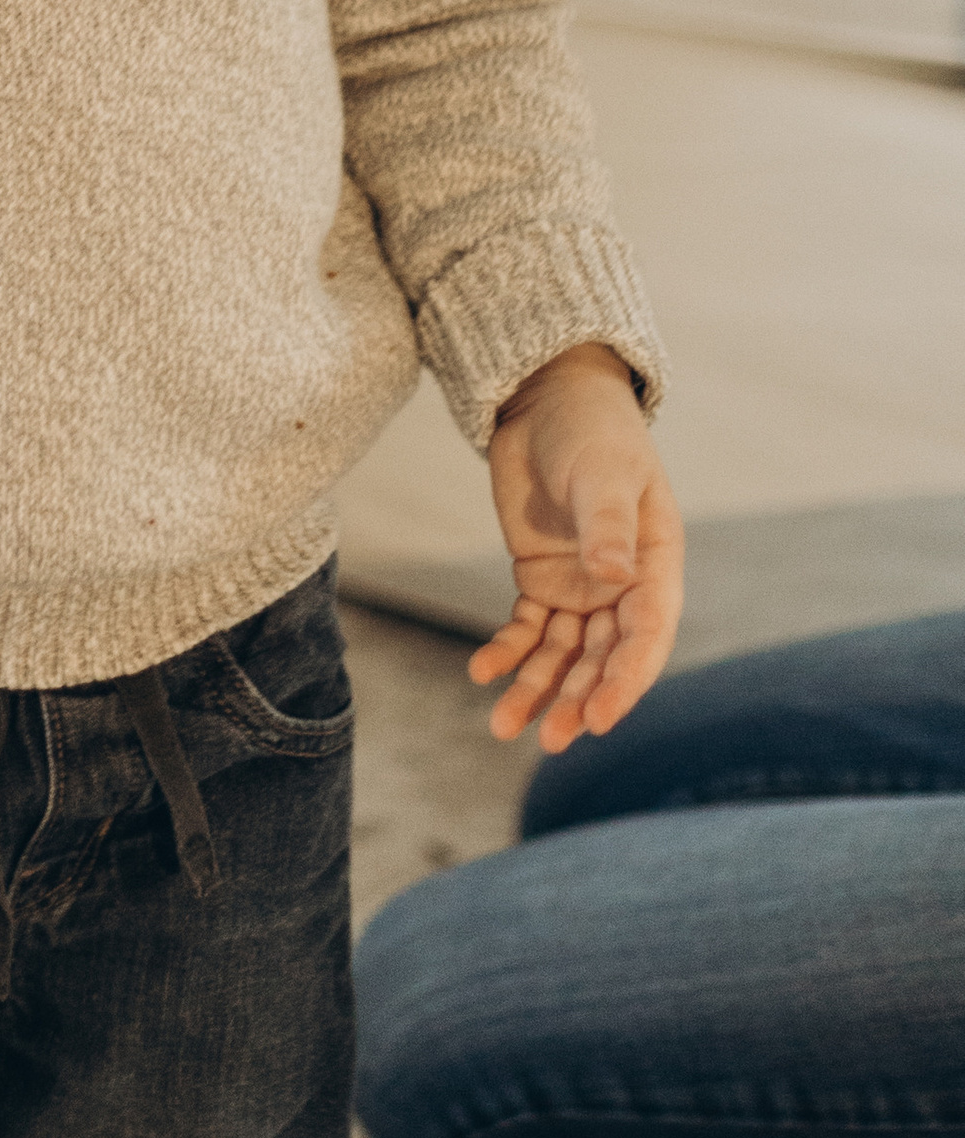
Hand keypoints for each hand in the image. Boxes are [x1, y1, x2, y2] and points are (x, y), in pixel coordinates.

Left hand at [472, 342, 683, 752]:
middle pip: (602, 658)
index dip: (624, 682)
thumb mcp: (603, 473)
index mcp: (656, 567)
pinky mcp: (542, 579)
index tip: (599, 721)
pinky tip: (482, 672)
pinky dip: (508, 652)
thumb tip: (615, 577)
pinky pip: (527, 628)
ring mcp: (581, 587)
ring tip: (504, 727)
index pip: (645, 638)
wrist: (548, 399)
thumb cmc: (592, 431)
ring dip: (539, 689)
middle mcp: (623, 588)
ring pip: (564, 655)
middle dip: (578, 700)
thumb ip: (609, 524)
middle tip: (549, 738)